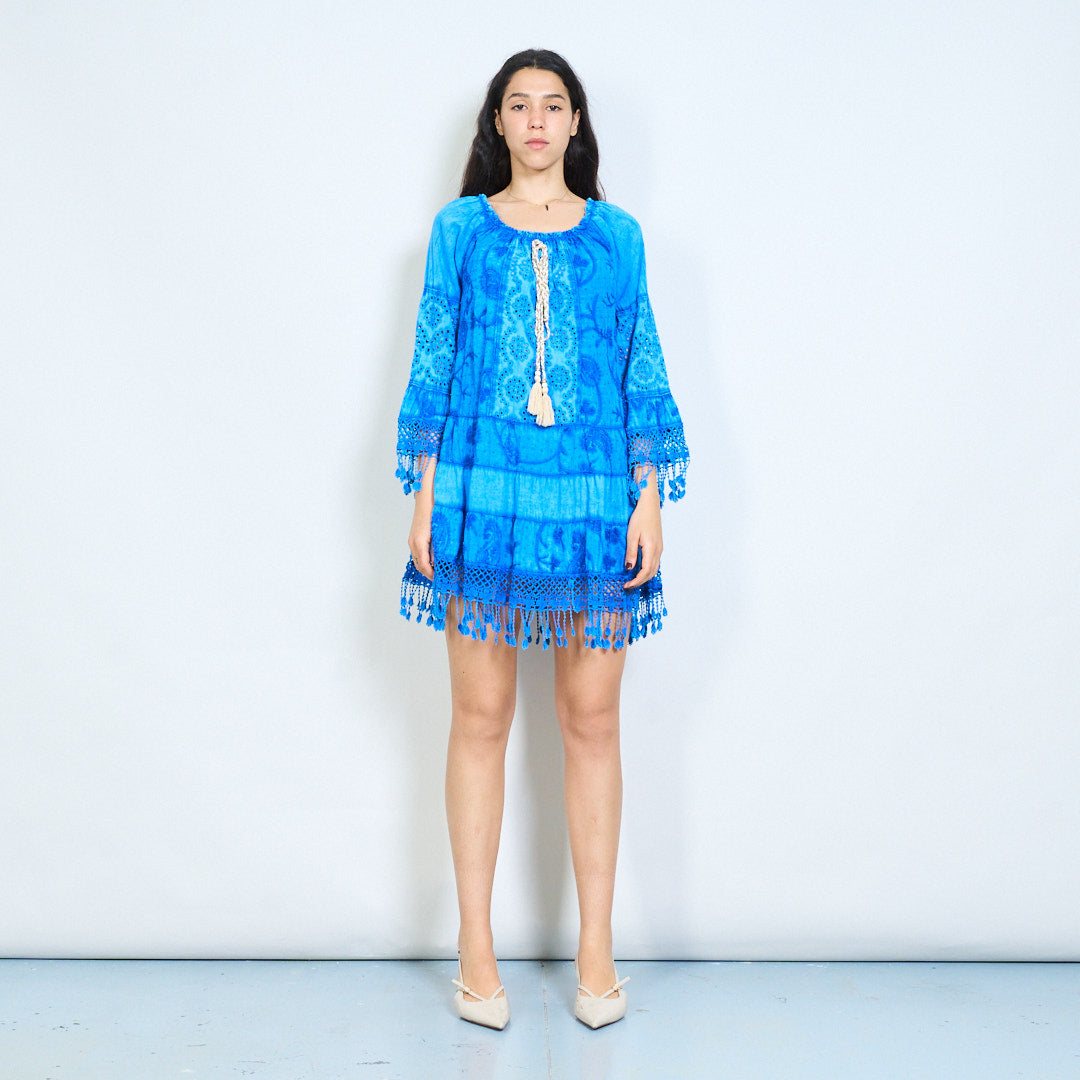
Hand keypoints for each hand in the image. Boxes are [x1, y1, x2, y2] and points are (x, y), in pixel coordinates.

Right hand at [408, 457, 436, 579]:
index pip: (425, 566)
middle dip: (431, 575)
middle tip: (444, 581)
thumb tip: (445, 562)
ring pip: (418, 560)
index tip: (443, 582)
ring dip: (428, 568)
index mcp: (420, 542)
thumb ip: (442, 546)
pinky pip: (417, 553)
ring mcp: (412, 539)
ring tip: (441, 573)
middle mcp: (413, 542)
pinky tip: (436, 561)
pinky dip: (425, 560)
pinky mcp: (414, 536)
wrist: (426, 493)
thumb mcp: (442, 529)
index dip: (433, 576)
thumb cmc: (435, 508)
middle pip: (420, 566)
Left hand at [623, 473, 662, 589]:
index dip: (636, 581)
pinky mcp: (658, 545)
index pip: (645, 571)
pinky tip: (638, 568)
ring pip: (654, 568)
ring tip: (632, 579)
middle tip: (627, 585)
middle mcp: (658, 550)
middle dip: (640, 581)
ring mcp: (660, 548)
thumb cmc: (640, 517)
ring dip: (644, 576)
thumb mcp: (632, 535)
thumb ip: (631, 552)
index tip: (626, 585)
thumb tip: (629, 568)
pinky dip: (647, 569)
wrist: (649, 504)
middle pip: (651, 573)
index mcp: (652, 548)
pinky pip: (654, 562)